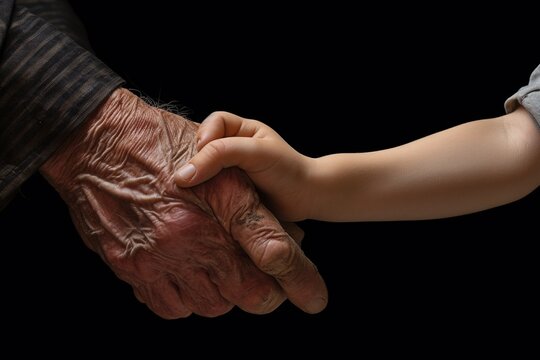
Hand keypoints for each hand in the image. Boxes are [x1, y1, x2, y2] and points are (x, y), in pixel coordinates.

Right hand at [41, 90, 326, 317]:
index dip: (300, 280)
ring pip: (212, 304)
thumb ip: (257, 205)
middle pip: (247, 292)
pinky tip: (190, 278)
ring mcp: (161, 258)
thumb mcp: (220, 161)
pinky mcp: (134, 269)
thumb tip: (293, 238)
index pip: (274, 253)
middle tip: (263, 279)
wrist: (100, 145)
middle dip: (262, 290)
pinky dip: (188, 299)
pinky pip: (173, 306)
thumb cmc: (164, 145)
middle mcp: (193, 238)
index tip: (315, 298)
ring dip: (224, 294)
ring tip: (220, 270)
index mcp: (221, 206)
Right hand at [175, 111, 315, 220]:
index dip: (205, 137)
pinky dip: (204, 195)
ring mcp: (229, 170)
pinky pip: (208, 190)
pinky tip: (204, 202)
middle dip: (196, 160)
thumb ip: (219, 155)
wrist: (306, 199)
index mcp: (241, 130)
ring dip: (198, 180)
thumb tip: (182, 174)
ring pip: (202, 170)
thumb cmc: (286, 170)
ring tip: (196, 191)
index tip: (204, 154)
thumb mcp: (254, 154)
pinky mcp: (228, 191)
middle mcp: (233, 147)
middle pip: (202, 147)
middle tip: (192, 178)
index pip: (213, 123)